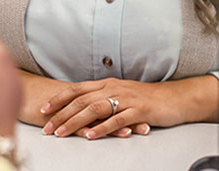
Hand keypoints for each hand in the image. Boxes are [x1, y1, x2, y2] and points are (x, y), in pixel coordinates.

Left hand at [40, 78, 180, 139]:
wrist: (175, 98)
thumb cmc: (147, 98)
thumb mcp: (121, 94)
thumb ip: (103, 98)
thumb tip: (82, 107)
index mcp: (107, 83)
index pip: (77, 89)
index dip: (59, 98)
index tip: (44, 109)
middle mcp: (114, 88)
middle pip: (81, 100)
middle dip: (61, 114)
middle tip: (47, 127)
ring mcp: (126, 98)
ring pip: (95, 109)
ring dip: (76, 122)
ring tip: (62, 133)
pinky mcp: (138, 110)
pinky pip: (117, 119)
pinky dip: (102, 128)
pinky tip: (91, 135)